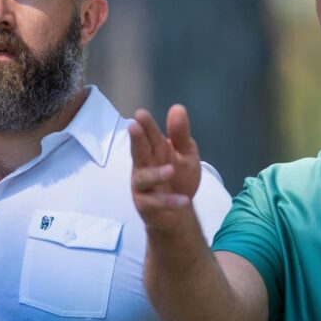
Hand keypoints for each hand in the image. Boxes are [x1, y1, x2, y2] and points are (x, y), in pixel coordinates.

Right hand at [129, 105, 201, 222]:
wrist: (178, 212)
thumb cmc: (180, 177)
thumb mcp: (187, 154)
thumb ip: (181, 135)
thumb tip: (178, 107)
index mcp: (155, 150)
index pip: (149, 135)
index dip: (145, 125)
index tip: (140, 114)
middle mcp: (144, 165)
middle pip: (138, 151)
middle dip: (136, 139)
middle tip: (133, 126)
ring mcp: (142, 185)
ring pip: (144, 178)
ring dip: (156, 174)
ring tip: (171, 170)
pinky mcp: (145, 205)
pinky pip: (155, 203)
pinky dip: (169, 201)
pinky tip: (184, 200)